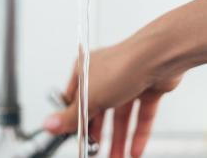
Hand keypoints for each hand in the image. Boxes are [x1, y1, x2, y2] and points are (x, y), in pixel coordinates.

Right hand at [42, 44, 182, 157]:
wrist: (158, 58)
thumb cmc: (121, 65)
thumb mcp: (89, 96)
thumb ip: (70, 115)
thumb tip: (49, 124)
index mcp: (84, 72)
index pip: (74, 101)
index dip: (74, 121)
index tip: (76, 138)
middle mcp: (104, 76)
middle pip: (98, 111)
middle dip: (98, 135)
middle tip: (96, 151)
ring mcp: (126, 83)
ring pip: (119, 117)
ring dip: (118, 139)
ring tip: (116, 157)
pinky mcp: (146, 90)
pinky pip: (140, 116)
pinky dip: (137, 134)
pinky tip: (134, 149)